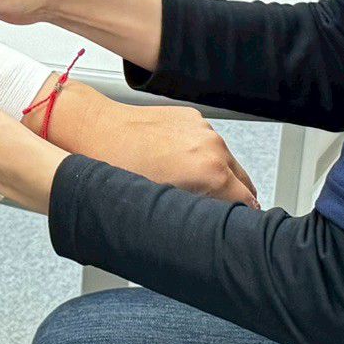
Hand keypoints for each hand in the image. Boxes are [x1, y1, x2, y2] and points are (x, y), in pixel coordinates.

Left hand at [54, 89, 258, 205]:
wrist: (95, 129)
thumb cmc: (115, 164)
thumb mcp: (159, 204)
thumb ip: (196, 216)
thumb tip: (211, 225)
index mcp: (211, 170)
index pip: (247, 202)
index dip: (240, 218)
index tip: (233, 226)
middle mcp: (213, 145)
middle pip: (242, 181)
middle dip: (232, 198)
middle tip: (210, 211)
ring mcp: (203, 128)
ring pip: (226, 161)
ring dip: (216, 175)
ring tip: (185, 186)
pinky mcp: (192, 117)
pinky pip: (208, 143)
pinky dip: (201, 155)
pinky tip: (176, 164)